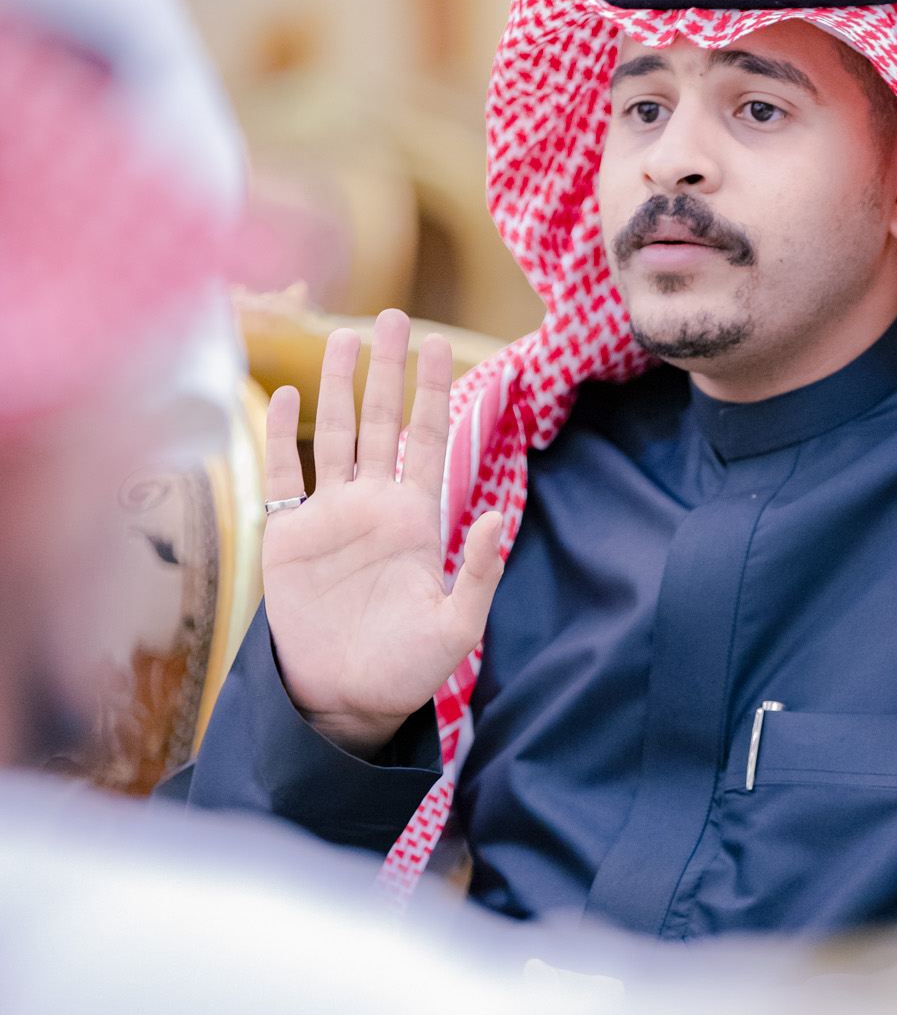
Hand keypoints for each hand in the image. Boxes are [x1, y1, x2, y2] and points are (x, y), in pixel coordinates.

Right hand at [261, 309, 502, 755]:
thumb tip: (495, 517)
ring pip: (335, 435)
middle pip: (381, 421)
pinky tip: (287, 395)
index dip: (431, 392)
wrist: (346, 699)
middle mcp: (374, 506)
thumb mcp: (456, 628)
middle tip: (392, 314)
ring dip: (338, 386)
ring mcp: (330, 516)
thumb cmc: (407, 669)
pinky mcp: (289, 535)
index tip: (439, 344)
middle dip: (387, 370)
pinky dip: (283, 435)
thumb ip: (477, 573)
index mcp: (417, 520)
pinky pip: (284, 474)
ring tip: (345, 337)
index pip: (428, 440)